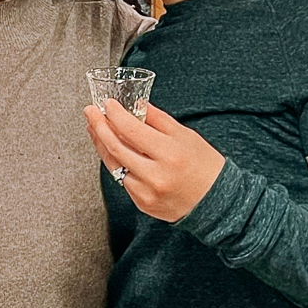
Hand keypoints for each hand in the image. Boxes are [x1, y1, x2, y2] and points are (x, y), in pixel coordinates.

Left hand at [83, 97, 225, 222]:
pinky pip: (121, 179)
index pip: (131, 130)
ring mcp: (147, 192)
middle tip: (90, 112)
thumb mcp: (185, 136)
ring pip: (113, 164)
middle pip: (115, 147)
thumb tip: (135, 104)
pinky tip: (111, 149)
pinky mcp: (142, 203)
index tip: (107, 104)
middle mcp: (156, 175)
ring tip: (94, 128)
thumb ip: (157, 119)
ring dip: (100, 143)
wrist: (217, 202)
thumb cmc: (205, 166)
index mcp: (169, 153)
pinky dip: (114, 161)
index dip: (115, 114)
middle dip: (98, 126)